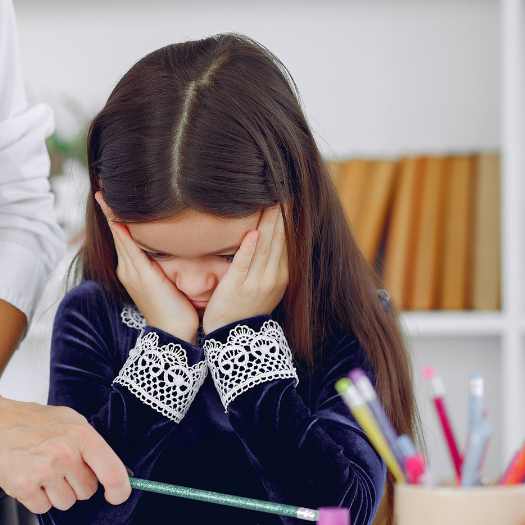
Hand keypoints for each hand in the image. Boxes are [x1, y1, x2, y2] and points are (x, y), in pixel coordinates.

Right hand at [0, 398, 130, 513]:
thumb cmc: (28, 420)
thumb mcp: (67, 420)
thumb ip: (90, 444)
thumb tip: (115, 472)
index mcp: (80, 434)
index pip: (113, 471)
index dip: (120, 489)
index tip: (117, 495)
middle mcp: (64, 453)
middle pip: (87, 492)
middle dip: (74, 484)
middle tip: (56, 466)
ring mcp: (43, 471)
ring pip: (66, 503)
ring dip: (54, 492)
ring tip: (39, 470)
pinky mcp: (23, 487)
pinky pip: (43, 508)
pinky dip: (35, 498)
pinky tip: (27, 477)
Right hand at [96, 193, 198, 343]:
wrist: (175, 332)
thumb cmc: (179, 308)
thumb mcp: (172, 279)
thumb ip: (171, 261)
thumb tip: (183, 243)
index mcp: (134, 268)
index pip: (124, 235)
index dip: (117, 215)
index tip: (113, 195)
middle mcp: (127, 267)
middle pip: (117, 231)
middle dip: (109, 208)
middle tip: (103, 185)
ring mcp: (130, 271)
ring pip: (119, 234)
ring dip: (111, 213)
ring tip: (104, 192)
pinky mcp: (139, 274)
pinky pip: (127, 244)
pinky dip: (120, 227)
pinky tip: (115, 213)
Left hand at [202, 204, 288, 333]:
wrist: (233, 337)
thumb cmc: (245, 306)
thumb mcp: (265, 284)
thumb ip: (269, 261)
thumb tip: (269, 234)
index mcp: (281, 274)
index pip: (287, 241)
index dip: (289, 218)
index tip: (290, 195)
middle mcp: (273, 277)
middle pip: (279, 240)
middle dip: (282, 215)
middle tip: (283, 188)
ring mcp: (255, 283)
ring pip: (264, 248)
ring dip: (269, 224)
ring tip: (272, 202)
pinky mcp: (236, 288)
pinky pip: (243, 265)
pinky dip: (248, 249)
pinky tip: (252, 233)